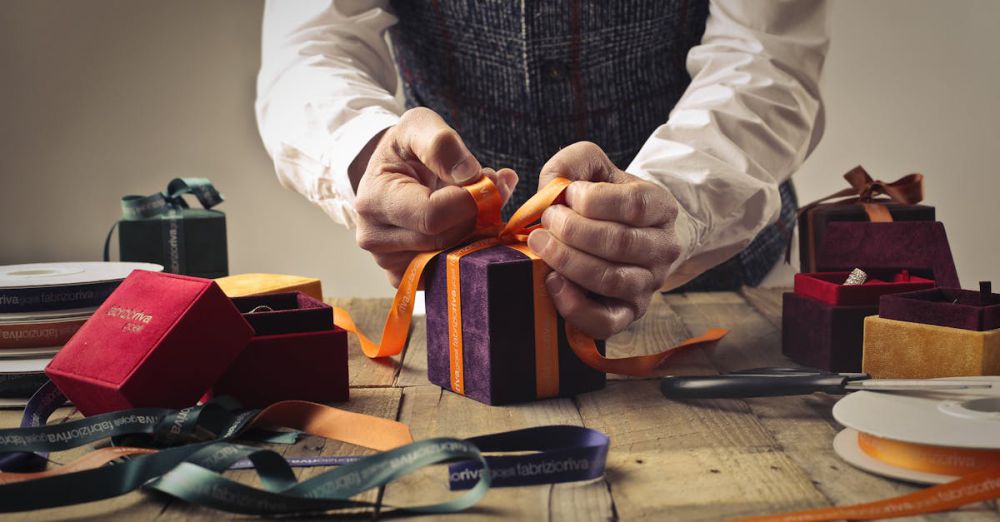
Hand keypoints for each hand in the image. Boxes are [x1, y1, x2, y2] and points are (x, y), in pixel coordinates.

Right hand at [355, 108, 517, 285]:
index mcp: (374, 200)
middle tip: (491, 190)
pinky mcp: (405, 276)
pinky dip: (466, 251)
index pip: (432, 215)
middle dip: (477, 215)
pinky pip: (447, 273)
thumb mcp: (418, 126)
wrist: (388, 172)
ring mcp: (389, 263)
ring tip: (477, 204)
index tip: (489, 181)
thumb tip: (469, 175)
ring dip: (476, 233)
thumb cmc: (404, 149)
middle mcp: (374, 238)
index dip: (469, 201)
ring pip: (451, 258)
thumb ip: (442, 144)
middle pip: (445, 240)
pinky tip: (467, 227)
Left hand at [528, 142, 682, 338]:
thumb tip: (552, 186)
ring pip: (609, 279)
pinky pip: (604, 321)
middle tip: (545, 221)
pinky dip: (574, 306)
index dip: (593, 200)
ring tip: (540, 245)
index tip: (568, 195)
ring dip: (567, 261)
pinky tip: (552, 282)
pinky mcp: (628, 313)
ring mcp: (648, 284)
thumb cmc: (605, 200)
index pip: (634, 204)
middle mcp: (663, 249)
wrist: (629, 236)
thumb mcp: (595, 170)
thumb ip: (573, 163)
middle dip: (571, 231)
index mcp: (661, 207)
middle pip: (618, 243)